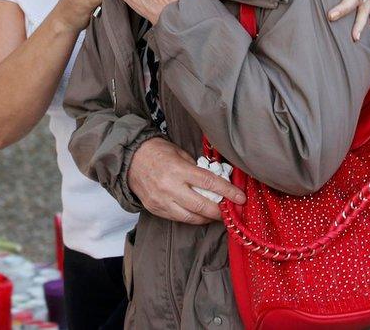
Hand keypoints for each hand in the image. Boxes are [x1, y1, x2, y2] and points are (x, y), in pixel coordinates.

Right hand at [128, 137, 245, 224]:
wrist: (128, 159)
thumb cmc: (156, 152)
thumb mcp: (179, 153)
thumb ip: (196, 169)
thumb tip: (215, 182)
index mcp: (178, 170)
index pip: (210, 183)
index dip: (228, 192)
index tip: (241, 198)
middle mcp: (170, 188)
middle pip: (203, 206)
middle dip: (221, 211)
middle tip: (231, 211)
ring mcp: (161, 201)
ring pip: (191, 217)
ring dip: (207, 218)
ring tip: (216, 214)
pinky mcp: (155, 209)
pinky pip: (178, 218)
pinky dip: (191, 218)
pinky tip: (198, 214)